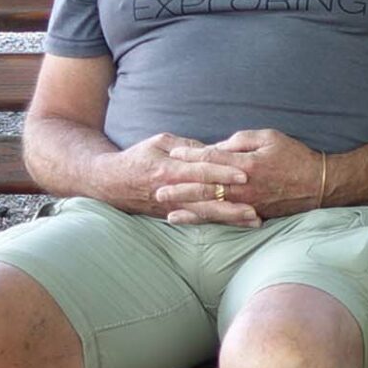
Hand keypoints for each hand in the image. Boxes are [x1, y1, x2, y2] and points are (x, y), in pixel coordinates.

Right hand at [93, 132, 253, 222]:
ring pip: (206, 213)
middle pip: (206, 198)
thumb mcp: (160, 142)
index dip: (223, 173)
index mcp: (169, 169)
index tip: (245, 174)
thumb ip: (187, 146)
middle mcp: (172, 191)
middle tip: (256, 205)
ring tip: (254, 220)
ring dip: (230, 218)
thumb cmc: (138, 157)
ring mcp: (172, 206)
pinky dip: (219, 223)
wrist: (111, 183)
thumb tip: (214, 149)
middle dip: (232, 203)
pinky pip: (199, 220)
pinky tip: (237, 225)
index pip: (200, 171)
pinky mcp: (172, 215)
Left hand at [160, 129, 322, 223]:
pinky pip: (223, 218)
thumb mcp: (269, 138)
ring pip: (210, 206)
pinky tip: (189, 220)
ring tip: (165, 208)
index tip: (174, 154)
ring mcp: (246, 203)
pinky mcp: (251, 214)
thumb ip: (240, 141)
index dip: (191, 156)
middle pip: (205, 187)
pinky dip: (204, 219)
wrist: (319, 185)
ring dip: (186, 207)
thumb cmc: (294, 157)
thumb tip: (218, 148)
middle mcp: (243, 187)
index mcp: (246, 165)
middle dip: (180, 187)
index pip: (212, 159)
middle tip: (157, 187)